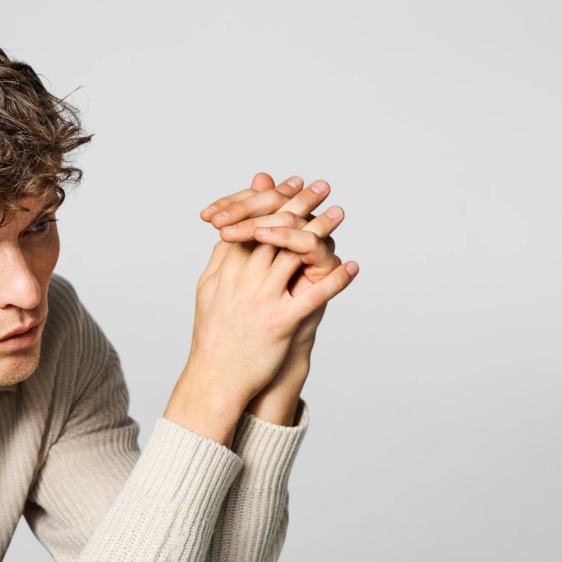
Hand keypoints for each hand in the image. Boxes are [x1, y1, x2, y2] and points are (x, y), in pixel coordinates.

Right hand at [197, 173, 354, 426]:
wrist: (216, 378)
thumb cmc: (214, 334)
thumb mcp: (210, 288)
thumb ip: (223, 255)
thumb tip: (233, 228)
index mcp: (227, 269)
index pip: (253, 221)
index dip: (275, 199)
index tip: (292, 183)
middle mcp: (244, 279)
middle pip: (276, 229)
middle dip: (301, 204)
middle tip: (322, 186)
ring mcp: (262, 300)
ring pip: (296, 254)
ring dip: (322, 230)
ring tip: (339, 212)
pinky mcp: (281, 323)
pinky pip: (313, 296)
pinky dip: (335, 280)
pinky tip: (351, 267)